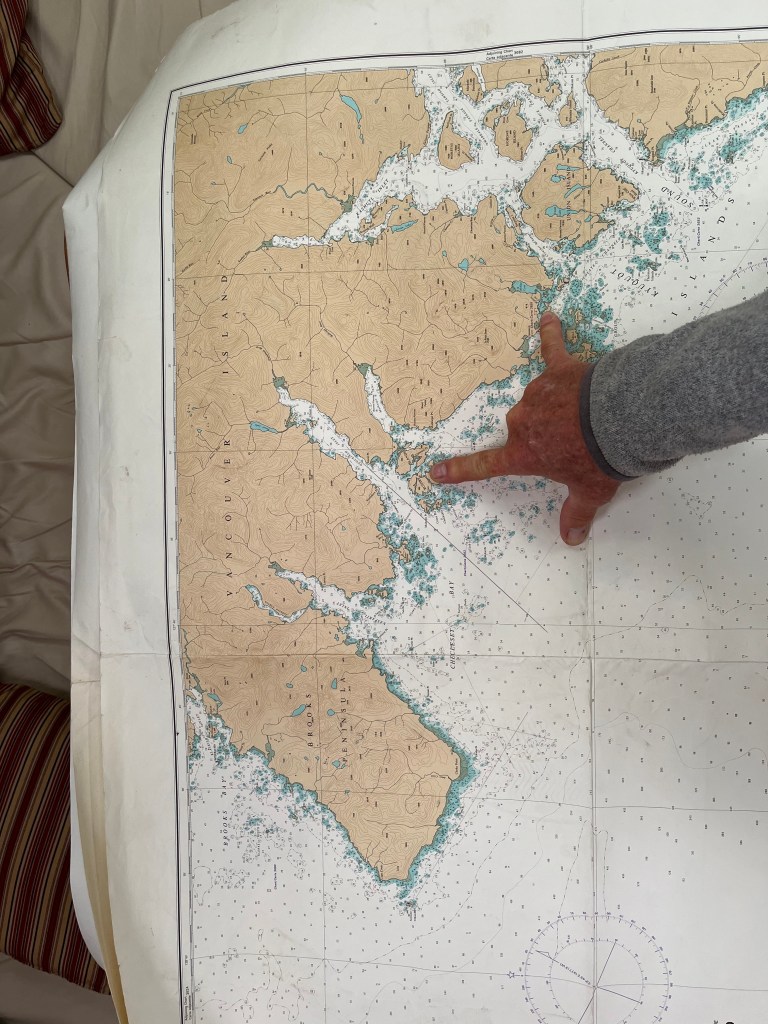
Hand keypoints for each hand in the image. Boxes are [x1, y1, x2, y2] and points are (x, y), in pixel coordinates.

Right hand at [429, 311, 619, 544]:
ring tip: (590, 417)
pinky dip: (551, 334)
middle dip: (543, 434)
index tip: (436, 472)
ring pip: (541, 399)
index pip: (484, 466)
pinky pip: (552, 350)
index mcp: (523, 453)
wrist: (620, 420)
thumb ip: (576, 515)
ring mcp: (538, 392)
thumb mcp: (589, 493)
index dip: (459, 470)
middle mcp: (522, 421)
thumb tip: (571, 540)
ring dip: (558, 406)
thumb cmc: (599, 460)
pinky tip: (550, 317)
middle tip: (575, 445)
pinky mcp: (560, 369)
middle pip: (522, 429)